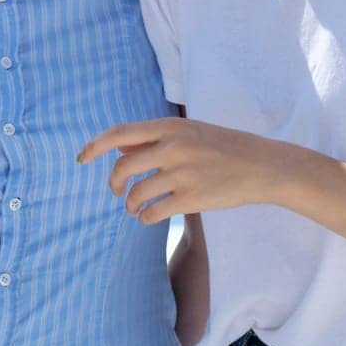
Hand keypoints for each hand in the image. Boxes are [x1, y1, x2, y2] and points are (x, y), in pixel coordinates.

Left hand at [77, 117, 296, 224]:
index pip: (120, 133)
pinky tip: (149, 217)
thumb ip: (156, 139)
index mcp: (171, 127)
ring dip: (130, 205)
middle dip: (113, 184)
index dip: (95, 146)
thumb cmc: (225, 147)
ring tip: (134, 208)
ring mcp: (183, 173)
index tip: (82, 158)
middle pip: (123, 167)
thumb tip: (120, 148)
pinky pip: (153, 212)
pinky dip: (145, 218)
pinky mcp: (192, 198)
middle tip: (116, 193)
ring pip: (136, 193)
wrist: (264, 165)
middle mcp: (174, 147)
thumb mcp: (191, 132)